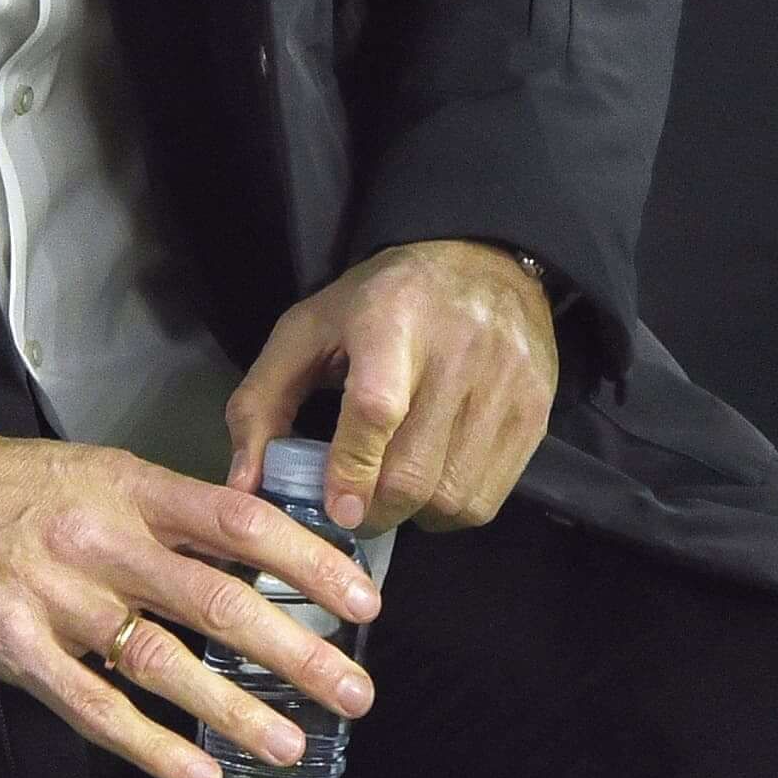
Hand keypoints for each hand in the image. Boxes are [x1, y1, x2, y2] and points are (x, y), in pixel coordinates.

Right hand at [0, 428, 377, 777]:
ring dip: (233, 711)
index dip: (306, 562)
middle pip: (217, 598)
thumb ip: (165, 512)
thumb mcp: (94, 471)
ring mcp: (58, 599)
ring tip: (288, 745)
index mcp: (129, 486)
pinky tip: (199, 774)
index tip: (360, 598)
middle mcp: (102, 540)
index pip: (238, 520)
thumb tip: (250, 554)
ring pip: (164, 663)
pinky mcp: (18, 650)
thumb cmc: (6, 486)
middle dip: (295, 650)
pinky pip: (96, 709)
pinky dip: (152, 747)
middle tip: (352, 691)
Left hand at [225, 241, 559, 537]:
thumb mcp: (309, 328)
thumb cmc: (383, 302)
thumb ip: (263, 401)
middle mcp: (457, 350)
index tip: (336, 509)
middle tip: (354, 510)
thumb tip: (242, 483)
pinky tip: (432, 484)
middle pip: (415, 469)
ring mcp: (504, 384)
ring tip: (393, 491)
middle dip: (376, 509)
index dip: (352, 468)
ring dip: (414, 514)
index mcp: (391, 319)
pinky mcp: (534, 413)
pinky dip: (452, 511)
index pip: (376, 408)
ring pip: (453, 495)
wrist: (485, 263)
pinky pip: (487, 497)